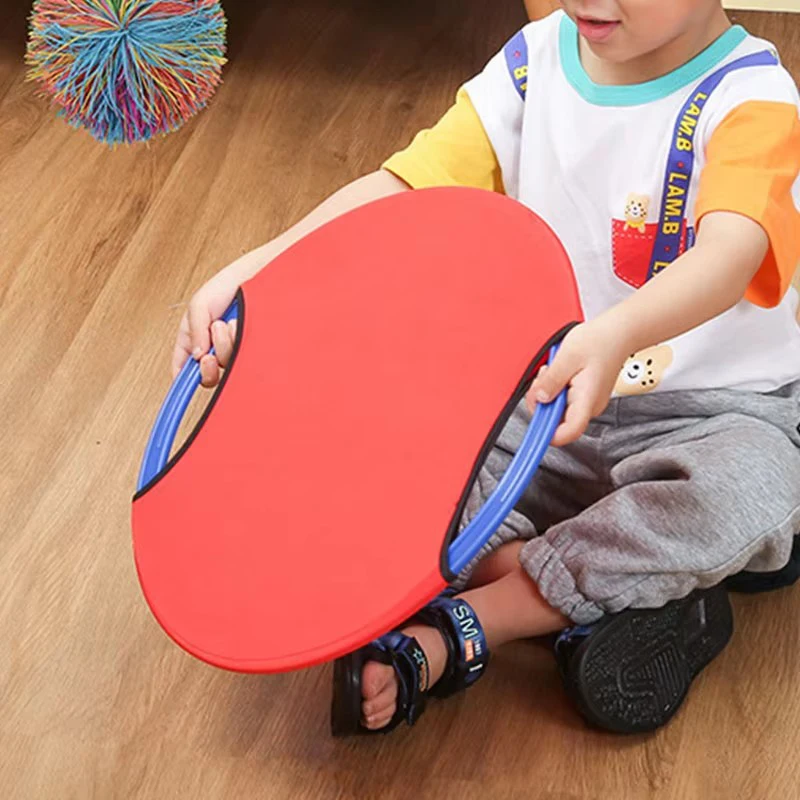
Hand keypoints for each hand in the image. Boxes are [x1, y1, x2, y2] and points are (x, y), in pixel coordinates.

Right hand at [172, 266, 242, 386]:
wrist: (258, 278)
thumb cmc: (227, 286)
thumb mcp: (200, 304)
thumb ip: (195, 330)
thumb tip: (198, 356)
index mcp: (195, 340)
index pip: (184, 369)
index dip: (182, 381)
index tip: (182, 391)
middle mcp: (214, 349)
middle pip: (207, 375)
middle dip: (209, 364)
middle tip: (211, 353)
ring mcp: (234, 350)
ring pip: (227, 365)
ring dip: (226, 344)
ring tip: (229, 323)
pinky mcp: (251, 349)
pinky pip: (246, 357)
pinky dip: (240, 341)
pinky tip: (241, 326)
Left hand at [527, 320, 628, 446]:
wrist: (618, 333)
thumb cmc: (599, 341)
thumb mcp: (568, 356)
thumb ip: (551, 380)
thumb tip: (538, 399)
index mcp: (587, 400)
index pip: (569, 431)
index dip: (547, 434)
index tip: (532, 425)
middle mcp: (589, 407)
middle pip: (556, 421)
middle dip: (542, 402)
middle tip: (545, 378)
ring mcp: (587, 403)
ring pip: (556, 410)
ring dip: (547, 393)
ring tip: (554, 371)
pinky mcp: (584, 397)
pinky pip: (562, 401)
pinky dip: (554, 389)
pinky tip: (559, 373)